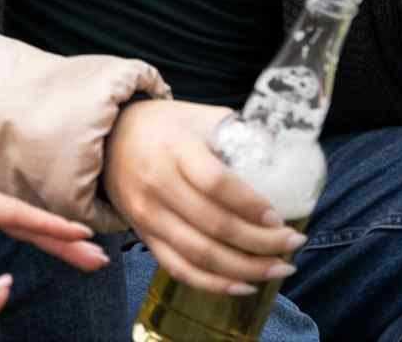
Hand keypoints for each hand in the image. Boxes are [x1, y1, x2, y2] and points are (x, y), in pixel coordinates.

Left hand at [0, 137, 107, 270]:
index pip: (8, 213)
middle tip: (97, 258)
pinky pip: (7, 218)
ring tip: (88, 257)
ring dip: (54, 237)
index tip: (77, 233)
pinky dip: (34, 231)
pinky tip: (54, 244)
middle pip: (24, 217)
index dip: (43, 225)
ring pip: (21, 219)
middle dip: (62, 238)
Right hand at [103, 100, 306, 294]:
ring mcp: (147, 212)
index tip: (278, 216)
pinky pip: (178, 267)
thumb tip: (281, 152)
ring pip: (199, 254)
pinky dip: (212, 284)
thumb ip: (235, 130)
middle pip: (213, 224)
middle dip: (261, 242)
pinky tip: (243, 285)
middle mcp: (157, 183)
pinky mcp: (142, 232)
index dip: (250, 204)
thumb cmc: (162, 126)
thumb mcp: (196, 116)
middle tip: (293, 242)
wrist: (108, 138)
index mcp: (174, 148)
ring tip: (279, 267)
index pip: (215, 183)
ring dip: (245, 269)